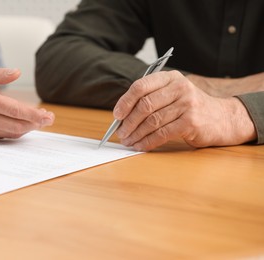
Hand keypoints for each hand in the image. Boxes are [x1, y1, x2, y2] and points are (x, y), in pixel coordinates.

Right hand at [0, 66, 54, 138]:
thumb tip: (18, 72)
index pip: (16, 111)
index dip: (35, 115)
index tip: (48, 116)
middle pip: (18, 126)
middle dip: (36, 123)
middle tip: (49, 119)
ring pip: (12, 133)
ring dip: (28, 128)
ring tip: (39, 121)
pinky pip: (3, 137)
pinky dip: (15, 132)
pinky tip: (24, 126)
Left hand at [113, 70, 256, 150]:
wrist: (222, 118)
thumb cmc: (190, 108)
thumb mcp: (173, 95)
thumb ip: (151, 99)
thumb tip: (122, 116)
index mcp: (170, 78)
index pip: (141, 86)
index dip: (125, 101)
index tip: (117, 115)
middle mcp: (179, 88)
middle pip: (145, 105)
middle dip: (129, 122)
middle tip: (121, 133)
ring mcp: (187, 104)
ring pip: (152, 121)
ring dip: (136, 134)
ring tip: (128, 141)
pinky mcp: (191, 122)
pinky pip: (162, 134)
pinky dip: (148, 142)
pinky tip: (141, 146)